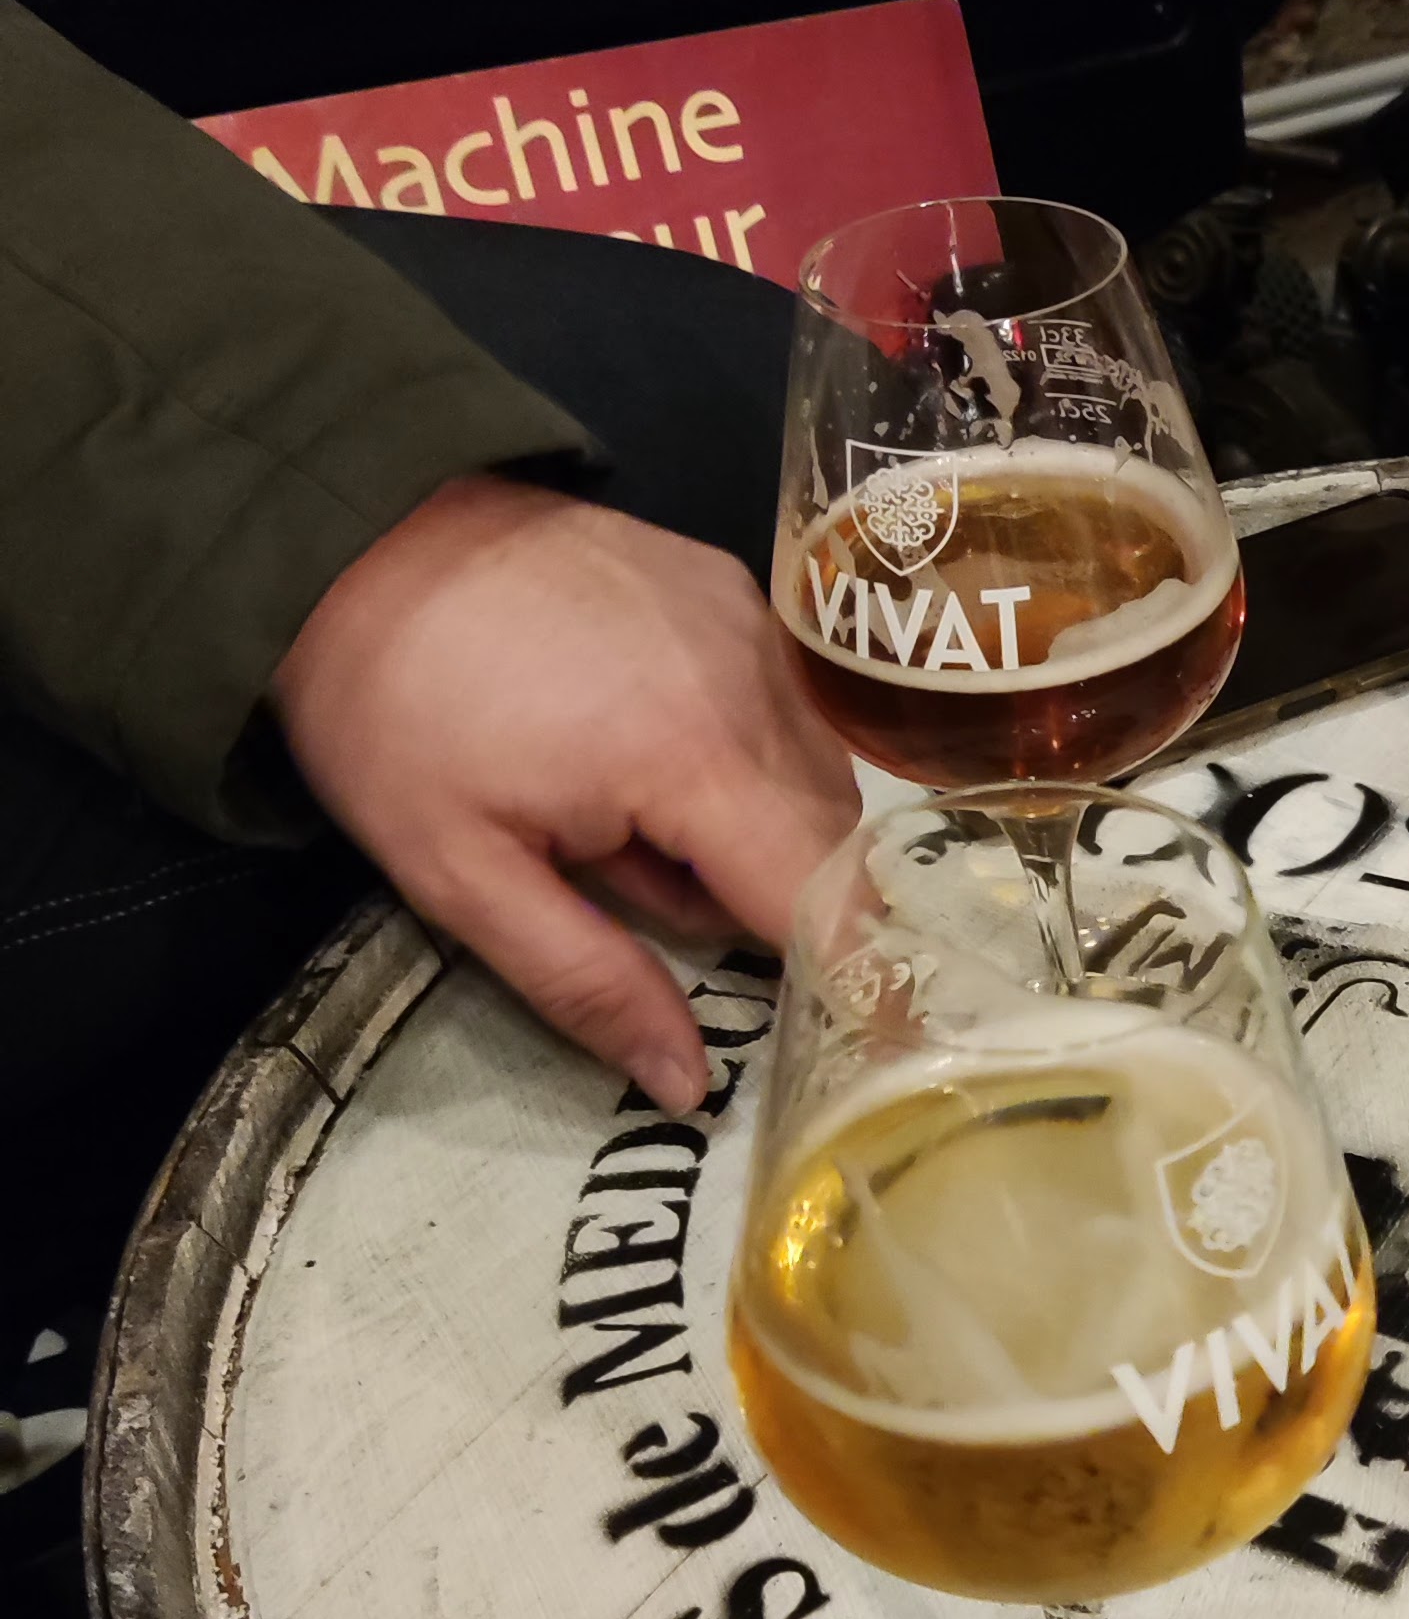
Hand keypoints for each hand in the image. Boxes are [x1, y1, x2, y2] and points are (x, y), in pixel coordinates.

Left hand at [271, 475, 859, 1109]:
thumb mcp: (459, 875)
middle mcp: (755, 680)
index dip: (842, 978)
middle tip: (643, 894)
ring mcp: (752, 621)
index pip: (825, 901)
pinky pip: (786, 704)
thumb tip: (690, 1083)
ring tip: (631, 814)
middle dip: (769, 898)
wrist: (353, 535)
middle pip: (831, 840)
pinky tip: (645, 742)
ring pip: (816, 772)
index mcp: (693, 760)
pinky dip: (745, 752)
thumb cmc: (391, 715)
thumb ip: (585, 982)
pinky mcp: (734, 585)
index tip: (845, 1037)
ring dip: (756, 825)